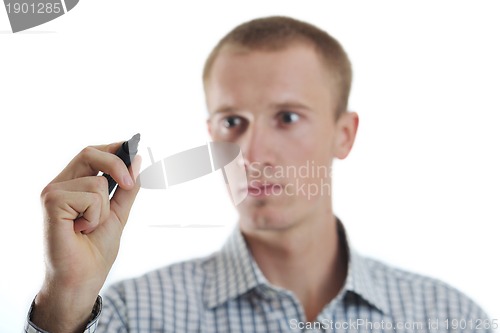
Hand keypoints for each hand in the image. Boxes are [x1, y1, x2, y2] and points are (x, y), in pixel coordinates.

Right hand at [32, 142, 140, 332]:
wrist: (82, 280)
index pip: (91, 153)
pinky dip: (95, 216)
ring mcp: (52, 192)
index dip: (113, 149)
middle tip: (129, 184)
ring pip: (97, 181)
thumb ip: (127, 188)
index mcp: (72, 184)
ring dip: (104, 208)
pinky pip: (90, 195)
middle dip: (117, 164)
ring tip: (89, 227)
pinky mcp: (51, 202)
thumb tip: (138, 160)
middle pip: (89, 152)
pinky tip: (80, 231)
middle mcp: (59, 184)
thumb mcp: (118, 213)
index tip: (134, 148)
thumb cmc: (95, 250)